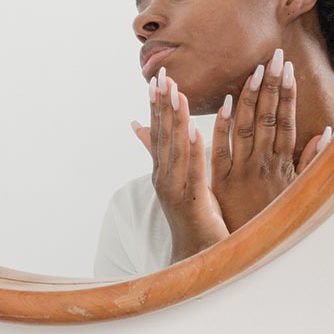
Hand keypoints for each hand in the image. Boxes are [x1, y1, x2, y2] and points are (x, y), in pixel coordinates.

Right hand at [139, 69, 228, 263]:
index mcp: (162, 170)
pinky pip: (193, 170)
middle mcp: (164, 177)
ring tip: (176, 94)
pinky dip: (191, 149)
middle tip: (163, 76)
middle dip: (162, 105)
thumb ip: (160, 153)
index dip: (157, 106)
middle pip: (162, 135)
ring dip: (175, 119)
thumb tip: (136, 126)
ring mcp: (175, 189)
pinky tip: (193, 129)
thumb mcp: (176, 180)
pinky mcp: (192, 200)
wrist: (196, 257)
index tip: (157, 80)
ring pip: (175, 148)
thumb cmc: (192, 217)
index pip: (158, 132)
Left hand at [209, 49, 329, 231]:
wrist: (250, 252)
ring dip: (251, 97)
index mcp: (281, 164)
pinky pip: (222, 149)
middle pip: (269, 118)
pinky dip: (223, 126)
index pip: (285, 121)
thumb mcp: (297, 192)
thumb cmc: (273, 220)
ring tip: (256, 70)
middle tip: (275, 56)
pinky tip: (225, 104)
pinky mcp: (222, 181)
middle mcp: (264, 163)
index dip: (287, 94)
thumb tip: (326, 132)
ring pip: (248, 127)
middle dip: (272, 86)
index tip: (288, 69)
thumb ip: (309, 162)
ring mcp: (243, 170)